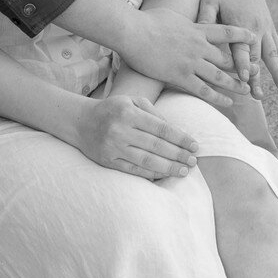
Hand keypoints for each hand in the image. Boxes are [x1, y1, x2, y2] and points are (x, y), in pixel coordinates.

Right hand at [72, 93, 199, 180]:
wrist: (82, 122)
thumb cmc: (113, 110)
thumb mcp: (132, 101)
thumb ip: (154, 112)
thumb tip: (176, 132)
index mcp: (129, 113)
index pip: (161, 128)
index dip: (181, 138)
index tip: (195, 146)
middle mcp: (121, 130)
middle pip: (157, 146)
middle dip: (178, 154)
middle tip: (194, 161)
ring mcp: (113, 147)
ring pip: (147, 161)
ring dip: (168, 167)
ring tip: (184, 171)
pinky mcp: (108, 161)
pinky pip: (133, 170)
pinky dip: (151, 174)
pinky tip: (164, 175)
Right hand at [122, 7, 255, 110]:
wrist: (133, 32)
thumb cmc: (148, 21)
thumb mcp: (173, 16)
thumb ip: (186, 23)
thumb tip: (190, 24)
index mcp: (197, 30)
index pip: (226, 31)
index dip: (241, 35)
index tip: (253, 38)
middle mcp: (199, 47)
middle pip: (227, 58)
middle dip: (243, 65)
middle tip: (256, 72)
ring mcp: (191, 62)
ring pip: (220, 76)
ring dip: (236, 85)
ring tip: (248, 91)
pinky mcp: (180, 76)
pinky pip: (204, 90)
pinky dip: (218, 97)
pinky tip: (228, 102)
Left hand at [198, 0, 277, 95]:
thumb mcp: (209, 2)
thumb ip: (205, 19)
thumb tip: (198, 35)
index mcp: (239, 23)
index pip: (241, 48)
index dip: (242, 64)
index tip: (244, 79)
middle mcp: (256, 28)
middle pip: (257, 57)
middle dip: (258, 77)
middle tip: (257, 95)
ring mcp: (265, 28)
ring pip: (273, 54)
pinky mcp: (270, 27)